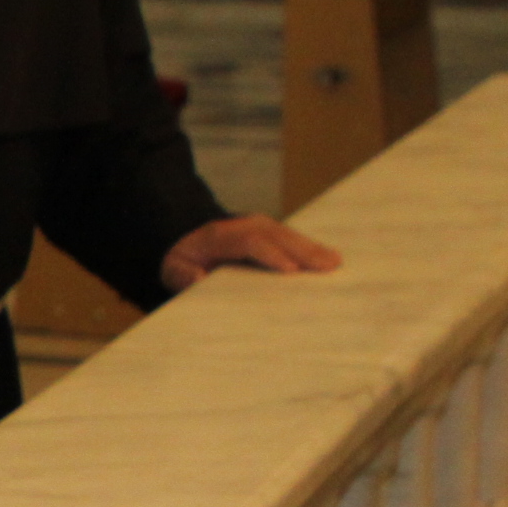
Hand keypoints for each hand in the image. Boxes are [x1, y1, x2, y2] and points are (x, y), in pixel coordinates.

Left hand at [159, 214, 342, 294]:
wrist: (183, 241)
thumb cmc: (181, 261)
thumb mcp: (171, 269)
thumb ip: (180, 275)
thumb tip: (197, 280)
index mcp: (220, 235)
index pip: (249, 241)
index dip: (270, 254)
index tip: (290, 270)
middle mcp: (244, 227)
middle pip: (277, 235)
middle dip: (302, 250)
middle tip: (328, 266)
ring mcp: (259, 228)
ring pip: (288, 235)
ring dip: (312, 248)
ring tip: (335, 263)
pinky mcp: (269, 236)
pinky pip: (291, 240)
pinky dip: (310, 249)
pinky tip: (330, 260)